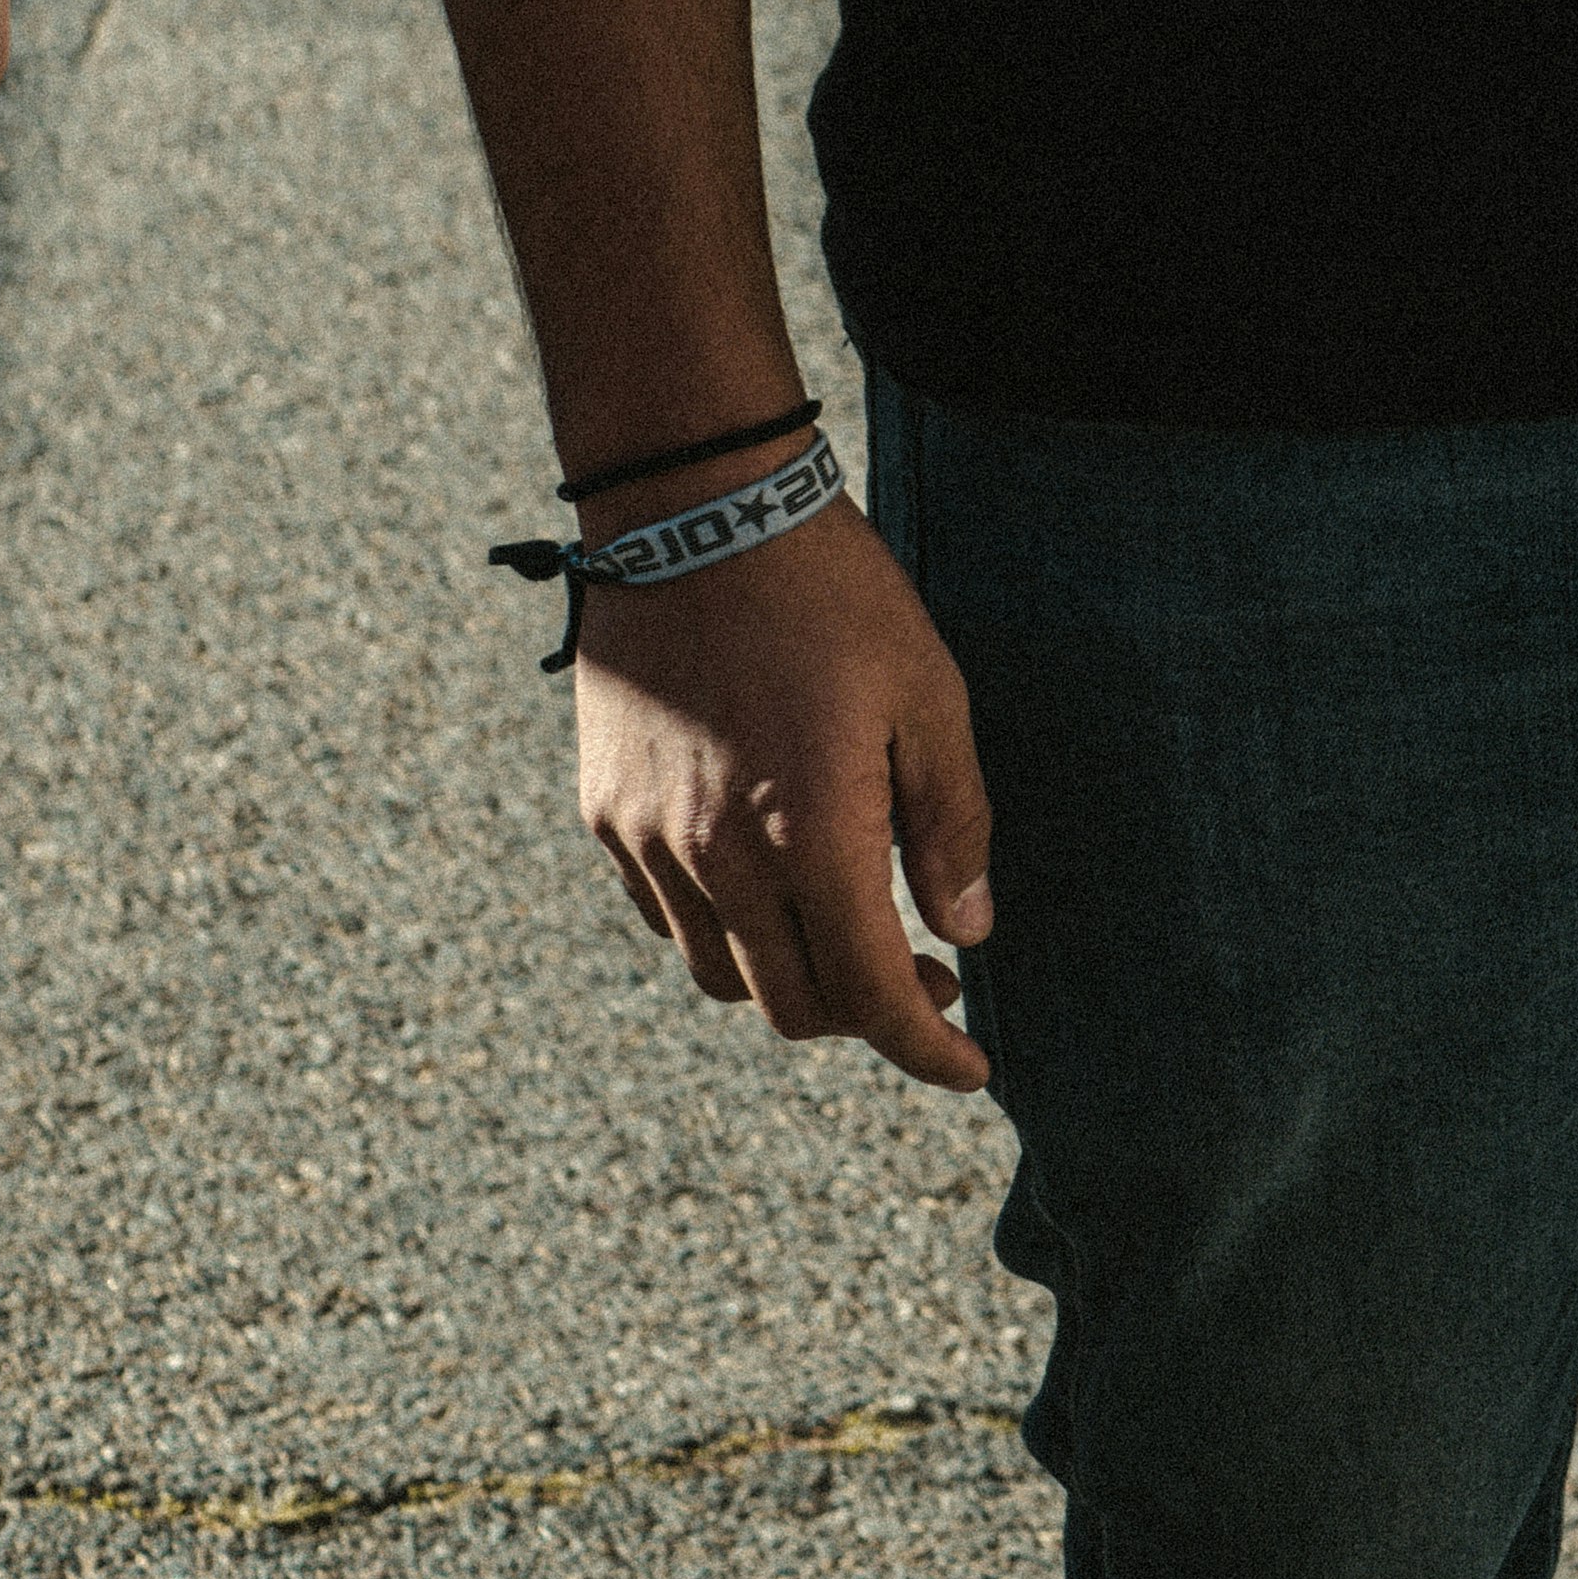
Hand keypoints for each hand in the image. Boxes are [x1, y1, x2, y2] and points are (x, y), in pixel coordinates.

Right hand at [575, 500, 996, 1092]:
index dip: (928, 1050)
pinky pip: (665, 917)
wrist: (697, 508)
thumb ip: (952, 823)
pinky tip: (768, 881)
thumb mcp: (929, 694)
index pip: (873, 996)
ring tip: (849, 925)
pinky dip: (724, 929)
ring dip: (793, 977)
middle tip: (929, 975)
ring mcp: (650, 840)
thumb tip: (969, 931)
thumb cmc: (833, 594)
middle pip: (794, 1006)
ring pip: (722, 975)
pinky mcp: (607, 812)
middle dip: (868, 1014)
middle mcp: (718, 860)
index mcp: (811, 837)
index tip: (970, 1070)